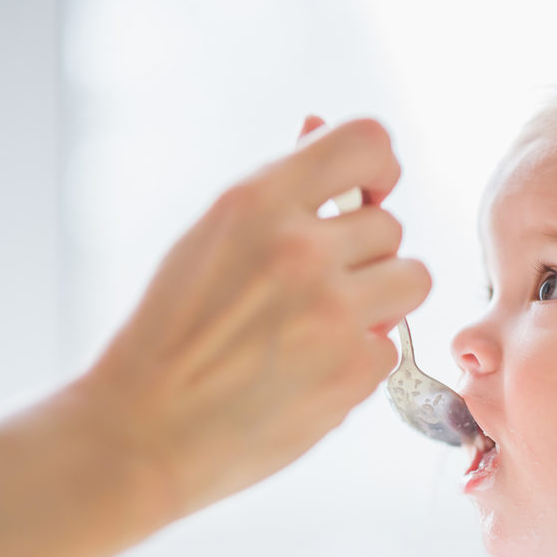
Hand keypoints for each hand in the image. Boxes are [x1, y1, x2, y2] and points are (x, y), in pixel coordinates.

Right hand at [76, 118, 430, 516]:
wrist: (144, 430)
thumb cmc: (170, 333)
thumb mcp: (210, 239)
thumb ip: (276, 191)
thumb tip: (317, 125)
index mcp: (258, 202)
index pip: (366, 143)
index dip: (380, 167)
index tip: (369, 193)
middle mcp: (301, 250)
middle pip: (391, 227)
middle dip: (363, 257)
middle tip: (315, 289)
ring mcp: (333, 313)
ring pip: (412, 280)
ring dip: (380, 301)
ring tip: (324, 326)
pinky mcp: (352, 373)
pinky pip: (390, 347)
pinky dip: (358, 361)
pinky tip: (308, 373)